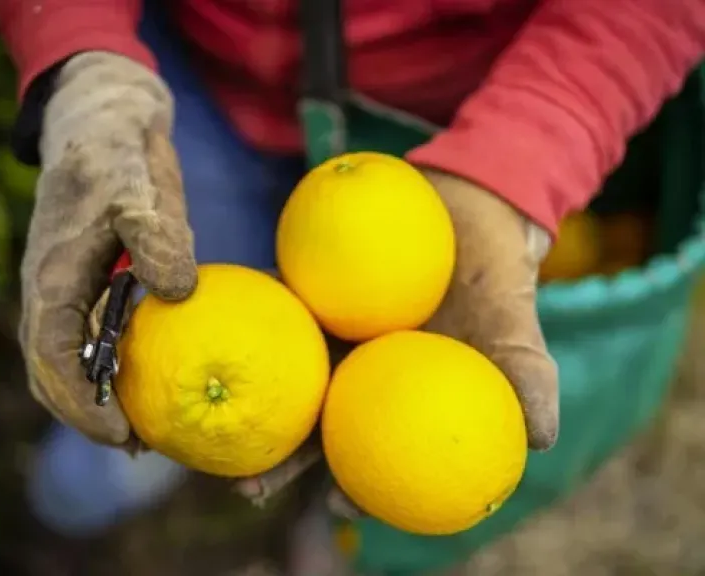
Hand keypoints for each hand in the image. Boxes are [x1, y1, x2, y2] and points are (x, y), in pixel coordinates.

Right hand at [19, 52, 196, 448]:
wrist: (104, 126)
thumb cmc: (117, 155)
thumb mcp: (136, 185)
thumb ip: (153, 233)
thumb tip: (178, 290)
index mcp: (50, 278)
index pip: (51, 357)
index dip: (78, 402)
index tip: (120, 435)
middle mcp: (51, 294)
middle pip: (53, 373)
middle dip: (87, 415)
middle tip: (140, 447)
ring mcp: (69, 293)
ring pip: (73, 361)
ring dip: (102, 398)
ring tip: (150, 430)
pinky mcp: (93, 287)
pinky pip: (97, 339)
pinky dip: (119, 368)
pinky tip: (157, 378)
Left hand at [234, 169, 558, 516]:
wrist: (469, 206)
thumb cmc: (491, 275)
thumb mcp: (513, 322)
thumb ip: (526, 375)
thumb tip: (541, 438)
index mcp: (392, 391)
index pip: (368, 450)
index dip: (352, 484)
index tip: (340, 506)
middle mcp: (352, 366)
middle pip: (311, 421)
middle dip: (281, 457)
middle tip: (251, 487)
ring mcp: (325, 326)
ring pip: (282, 369)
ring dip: (249, 394)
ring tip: (217, 419)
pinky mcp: (307, 283)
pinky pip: (276, 299)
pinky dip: (252, 311)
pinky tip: (221, 325)